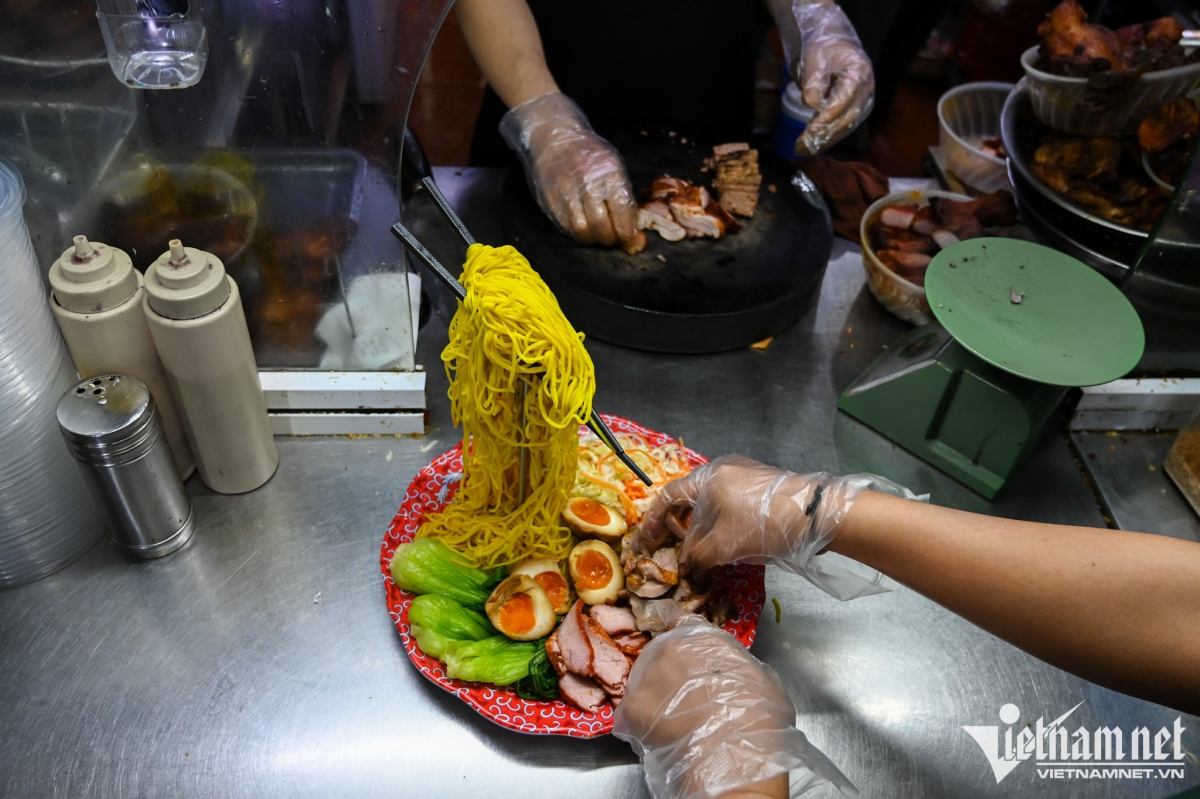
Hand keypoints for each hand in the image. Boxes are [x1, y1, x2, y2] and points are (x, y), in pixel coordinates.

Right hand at [499, 92, 637, 245]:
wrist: (552, 138)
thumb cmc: (589, 153)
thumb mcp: (614, 165)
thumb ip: (624, 196)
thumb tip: (633, 229)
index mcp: (609, 174)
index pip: (622, 213)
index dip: (628, 232)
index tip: (630, 238)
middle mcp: (587, 185)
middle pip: (602, 227)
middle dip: (611, 239)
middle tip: (613, 238)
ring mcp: (566, 195)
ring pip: (582, 232)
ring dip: (593, 239)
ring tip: (597, 234)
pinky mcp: (550, 202)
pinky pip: (566, 228)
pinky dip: (578, 233)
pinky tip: (583, 227)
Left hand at [613, 613, 856, 798]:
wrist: (734, 754)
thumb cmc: (758, 716)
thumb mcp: (762, 677)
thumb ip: (738, 665)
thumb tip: (732, 673)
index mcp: (702, 637)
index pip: (681, 620)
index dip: (678, 631)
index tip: (676, 640)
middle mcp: (670, 649)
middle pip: (660, 654)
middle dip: (669, 673)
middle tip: (684, 698)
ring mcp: (647, 677)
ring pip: (644, 682)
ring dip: (654, 698)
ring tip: (672, 723)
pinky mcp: (632, 708)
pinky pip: (630, 714)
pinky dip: (639, 725)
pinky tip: (657, 738)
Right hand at [638, 456, 923, 599]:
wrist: (818, 514)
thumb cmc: (764, 524)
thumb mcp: (724, 546)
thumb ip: (697, 554)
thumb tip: (686, 562)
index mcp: (708, 477)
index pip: (668, 496)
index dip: (654, 521)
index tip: (647, 541)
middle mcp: (723, 470)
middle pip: (689, 498)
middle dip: (678, 525)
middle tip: (673, 549)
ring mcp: (744, 475)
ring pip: (711, 502)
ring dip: (701, 526)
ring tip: (699, 551)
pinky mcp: (761, 485)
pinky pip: (729, 503)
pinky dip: (720, 522)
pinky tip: (725, 542)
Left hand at [775, 1, 874, 154]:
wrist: (835, 43)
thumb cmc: (824, 48)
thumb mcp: (814, 59)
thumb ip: (813, 82)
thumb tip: (812, 106)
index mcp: (859, 73)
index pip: (843, 102)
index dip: (826, 118)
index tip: (809, 131)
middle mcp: (867, 88)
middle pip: (847, 118)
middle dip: (825, 134)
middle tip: (802, 146)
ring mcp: (865, 99)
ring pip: (847, 126)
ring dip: (827, 139)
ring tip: (805, 148)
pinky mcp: (858, 108)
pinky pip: (846, 125)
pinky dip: (831, 135)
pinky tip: (814, 142)